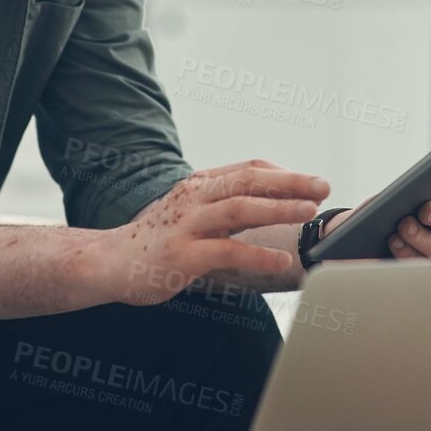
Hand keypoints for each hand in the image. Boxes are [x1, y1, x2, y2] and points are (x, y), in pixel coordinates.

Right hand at [103, 159, 327, 304]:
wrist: (107, 262)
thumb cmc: (157, 240)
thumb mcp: (190, 212)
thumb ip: (223, 205)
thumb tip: (269, 202)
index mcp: (199, 185)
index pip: (248, 168)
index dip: (284, 173)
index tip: (312, 182)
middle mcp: (194, 198)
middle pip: (248, 180)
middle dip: (290, 182)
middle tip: (323, 186)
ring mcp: (187, 225)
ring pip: (239, 208)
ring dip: (279, 208)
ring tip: (309, 212)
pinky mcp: (182, 256)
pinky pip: (227, 251)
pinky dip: (258, 255)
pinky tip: (282, 260)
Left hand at [322, 182, 430, 260]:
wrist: (368, 241)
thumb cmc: (391, 211)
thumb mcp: (400, 195)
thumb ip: (411, 188)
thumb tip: (410, 189)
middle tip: (427, 210)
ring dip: (425, 238)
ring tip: (404, 226)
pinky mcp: (430, 275)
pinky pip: (426, 268)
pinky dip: (409, 254)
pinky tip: (396, 242)